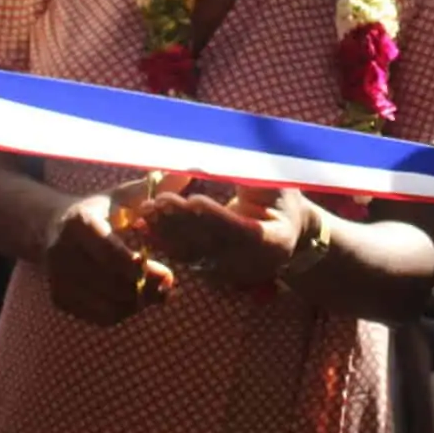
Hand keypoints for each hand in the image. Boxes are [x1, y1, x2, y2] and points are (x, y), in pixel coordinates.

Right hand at [42, 178, 171, 326]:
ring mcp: (57, 278)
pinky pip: (99, 316)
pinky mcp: (58, 298)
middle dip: (146, 289)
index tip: (167, 271)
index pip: (112, 254)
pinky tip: (136, 300)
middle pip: (111, 283)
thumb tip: (183, 175)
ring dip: (137, 304)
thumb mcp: (121, 197)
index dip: (141, 268)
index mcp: (79, 223)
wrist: (53, 228)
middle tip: (169, 285)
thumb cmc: (99, 211)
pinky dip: (123, 313)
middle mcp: (62, 252)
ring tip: (156, 293)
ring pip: (107, 305)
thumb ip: (151, 190)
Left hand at [140, 178, 308, 291]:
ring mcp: (231, 273)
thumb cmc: (280, 197)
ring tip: (148, 210)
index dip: (218, 217)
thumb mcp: (274, 181)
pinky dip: (165, 240)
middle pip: (213, 246)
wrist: (286, 229)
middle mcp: (252, 265)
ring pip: (195, 254)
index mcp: (276, 241)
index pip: (244, 232)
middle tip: (159, 201)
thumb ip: (249, 173)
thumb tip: (215, 158)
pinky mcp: (213, 273)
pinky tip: (147, 223)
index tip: (194, 200)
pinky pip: (185, 257)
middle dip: (183, 223)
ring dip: (168, 232)